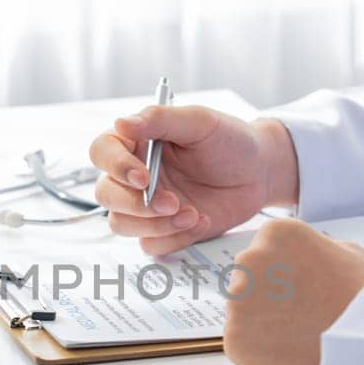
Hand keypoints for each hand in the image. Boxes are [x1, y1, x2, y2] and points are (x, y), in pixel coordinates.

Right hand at [89, 107, 299, 254]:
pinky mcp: (163, 230)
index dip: (115, 167)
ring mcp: (146, 206)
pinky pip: (151, 244)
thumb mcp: (200, 122)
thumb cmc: (231, 141)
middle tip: (172, 202)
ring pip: (123, 224)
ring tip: (192, 212)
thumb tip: (121, 122)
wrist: (261, 172)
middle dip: (137, 204)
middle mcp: (134, 175)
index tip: (143, 176)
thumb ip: (160, 119)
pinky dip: (175, 238)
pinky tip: (201, 220)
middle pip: (107, 195)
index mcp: (136, 143)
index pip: (102, 152)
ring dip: (155, 224)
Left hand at [225, 219, 363, 364]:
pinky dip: (258, 352)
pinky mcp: (235, 339)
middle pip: (247, 281)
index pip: (264, 252)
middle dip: (266, 297)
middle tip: (298, 315)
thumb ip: (315, 249)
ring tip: (297, 335)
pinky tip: (287, 353)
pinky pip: (240, 345)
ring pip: (242, 314)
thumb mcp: (348, 253)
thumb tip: (303, 258)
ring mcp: (238, 301)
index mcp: (275, 233)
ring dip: (260, 324)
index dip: (282, 275)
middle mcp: (249, 260)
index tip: (301, 289)